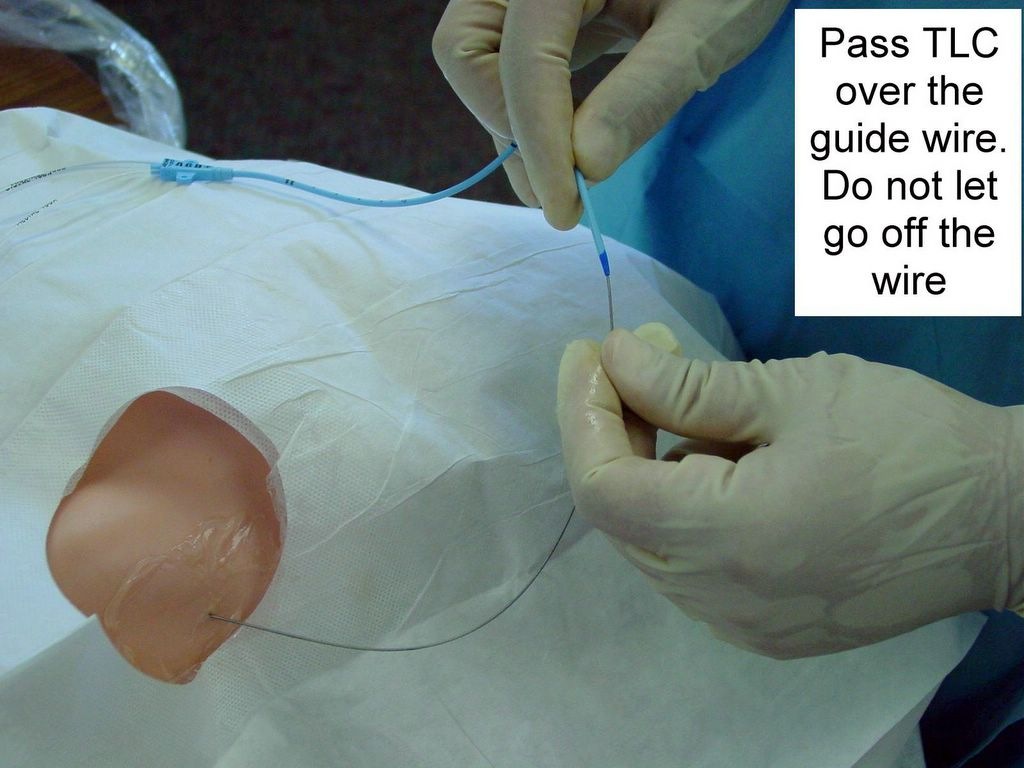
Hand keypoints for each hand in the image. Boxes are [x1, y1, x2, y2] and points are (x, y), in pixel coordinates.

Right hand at [433, 0, 787, 228]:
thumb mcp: (705, 29)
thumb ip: (645, 93)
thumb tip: (584, 167)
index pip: (523, 57)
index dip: (536, 139)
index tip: (563, 206)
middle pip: (467, 50)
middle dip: (506, 127)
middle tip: (558, 193)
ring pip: (478, 61)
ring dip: (513, 127)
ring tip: (565, 181)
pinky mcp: (541, 13)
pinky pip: (509, 64)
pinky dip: (531, 111)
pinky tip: (570, 147)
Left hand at [556, 326, 1023, 657]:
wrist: (1004, 517)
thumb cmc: (908, 441)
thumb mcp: (793, 393)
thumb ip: (687, 386)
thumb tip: (612, 361)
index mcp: (729, 541)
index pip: (603, 488)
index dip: (581, 414)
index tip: (588, 354)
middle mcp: (722, 601)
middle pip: (620, 516)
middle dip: (613, 431)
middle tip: (640, 362)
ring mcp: (743, 626)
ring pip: (651, 542)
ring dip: (649, 468)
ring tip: (691, 405)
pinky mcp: (766, 629)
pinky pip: (691, 566)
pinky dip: (684, 507)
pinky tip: (721, 462)